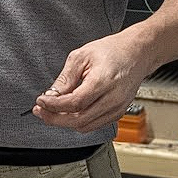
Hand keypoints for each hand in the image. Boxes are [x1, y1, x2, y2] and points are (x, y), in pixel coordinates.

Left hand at [27, 33, 145, 132]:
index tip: (40, 101)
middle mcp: (113, 99)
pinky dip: (79, 121)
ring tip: (51, 111)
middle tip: (40, 111)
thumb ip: (66, 78)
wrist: (136, 53)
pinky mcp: (118, 113)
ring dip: (66, 122)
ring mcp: (117, 108)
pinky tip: (68, 112)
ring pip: (86, 126)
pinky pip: (94, 124)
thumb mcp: (82, 56)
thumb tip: (51, 94)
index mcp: (103, 82)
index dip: (54, 105)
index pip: (74, 103)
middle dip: (55, 118)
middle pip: (79, 120)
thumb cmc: (112, 50)